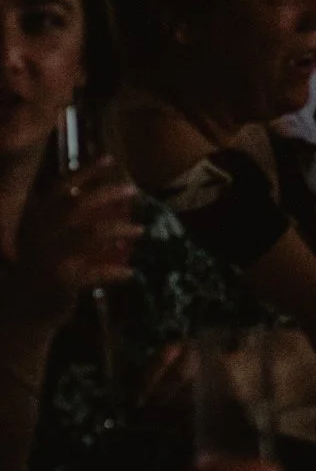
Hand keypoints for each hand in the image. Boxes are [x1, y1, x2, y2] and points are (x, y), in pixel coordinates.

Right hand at [1, 160, 139, 325]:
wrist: (21, 311)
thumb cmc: (36, 269)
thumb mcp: (40, 237)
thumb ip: (58, 215)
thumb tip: (88, 189)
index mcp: (33, 219)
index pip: (60, 187)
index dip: (85, 171)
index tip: (110, 159)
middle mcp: (39, 233)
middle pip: (80, 206)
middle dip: (110, 194)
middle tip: (134, 190)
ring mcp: (50, 257)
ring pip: (93, 235)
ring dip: (121, 229)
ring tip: (141, 229)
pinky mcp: (61, 280)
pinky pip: (96, 272)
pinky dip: (115, 272)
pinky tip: (130, 273)